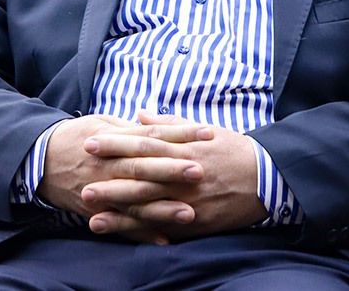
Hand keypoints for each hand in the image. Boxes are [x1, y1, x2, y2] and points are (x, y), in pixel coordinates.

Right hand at [38, 113, 210, 242]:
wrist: (39, 161)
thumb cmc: (76, 137)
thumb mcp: (101, 123)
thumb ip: (132, 128)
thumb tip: (159, 123)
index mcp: (113, 141)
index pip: (152, 136)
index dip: (180, 134)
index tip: (207, 133)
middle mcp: (108, 167)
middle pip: (144, 167)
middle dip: (172, 170)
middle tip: (200, 172)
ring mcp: (102, 191)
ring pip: (135, 201)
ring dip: (162, 209)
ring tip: (189, 213)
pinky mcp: (96, 211)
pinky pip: (122, 225)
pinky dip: (142, 233)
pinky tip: (164, 240)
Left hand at [79, 110, 268, 241]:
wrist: (266, 177)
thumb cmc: (232, 149)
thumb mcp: (202, 129)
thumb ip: (168, 123)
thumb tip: (140, 113)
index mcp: (183, 149)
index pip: (143, 144)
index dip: (115, 144)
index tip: (91, 143)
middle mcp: (184, 176)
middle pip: (142, 178)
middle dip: (110, 182)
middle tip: (82, 183)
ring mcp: (190, 202)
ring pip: (149, 208)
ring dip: (119, 212)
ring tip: (91, 215)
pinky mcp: (197, 223)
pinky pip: (166, 228)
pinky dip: (143, 232)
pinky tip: (123, 234)